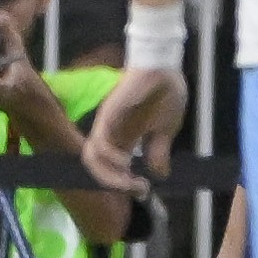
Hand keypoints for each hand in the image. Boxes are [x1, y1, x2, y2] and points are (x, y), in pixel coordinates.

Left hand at [79, 66, 184, 193]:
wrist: (165, 67)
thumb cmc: (165, 93)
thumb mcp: (165, 130)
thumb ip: (158, 151)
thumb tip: (159, 174)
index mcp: (125, 139)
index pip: (112, 168)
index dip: (124, 184)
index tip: (144, 190)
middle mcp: (111, 134)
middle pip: (96, 167)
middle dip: (114, 185)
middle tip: (138, 189)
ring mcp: (107, 124)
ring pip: (92, 158)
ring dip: (109, 175)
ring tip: (131, 179)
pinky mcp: (107, 114)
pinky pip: (98, 140)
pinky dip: (109, 156)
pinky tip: (125, 160)